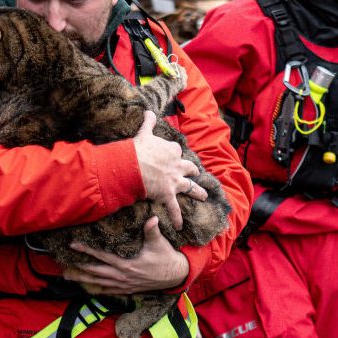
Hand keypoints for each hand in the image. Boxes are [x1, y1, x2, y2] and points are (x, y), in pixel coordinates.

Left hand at [62, 216, 188, 293]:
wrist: (175, 275)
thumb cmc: (166, 257)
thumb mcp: (159, 243)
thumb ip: (152, 231)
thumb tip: (151, 218)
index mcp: (127, 265)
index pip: (103, 257)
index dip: (87, 251)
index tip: (74, 246)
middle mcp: (123, 277)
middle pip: (96, 273)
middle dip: (79, 269)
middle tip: (63, 267)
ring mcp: (124, 285)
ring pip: (99, 283)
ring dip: (83, 280)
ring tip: (68, 277)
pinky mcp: (128, 290)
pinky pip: (108, 291)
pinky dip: (96, 289)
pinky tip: (87, 288)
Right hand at [133, 111, 206, 229]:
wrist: (133, 165)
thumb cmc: (138, 149)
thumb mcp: (144, 133)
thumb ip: (149, 122)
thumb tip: (148, 111)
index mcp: (173, 150)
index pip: (178, 151)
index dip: (176, 155)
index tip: (175, 157)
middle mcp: (178, 166)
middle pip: (189, 168)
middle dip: (193, 172)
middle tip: (196, 174)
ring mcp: (175, 181)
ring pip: (190, 188)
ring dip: (198, 192)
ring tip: (204, 196)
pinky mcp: (168, 195)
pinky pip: (174, 209)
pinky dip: (177, 218)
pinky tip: (180, 226)